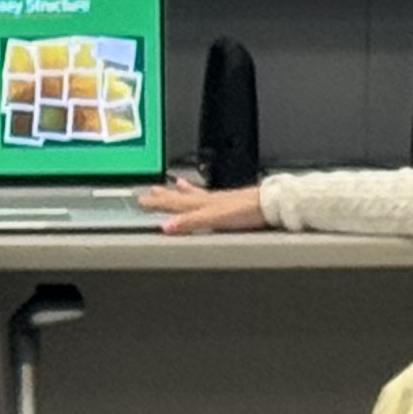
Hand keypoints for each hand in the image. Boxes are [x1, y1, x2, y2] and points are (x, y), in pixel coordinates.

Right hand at [140, 183, 268, 234]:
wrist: (270, 205)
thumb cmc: (247, 211)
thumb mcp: (214, 219)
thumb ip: (191, 223)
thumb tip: (166, 227)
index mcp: (203, 204)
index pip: (175, 203)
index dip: (158, 203)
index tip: (141, 200)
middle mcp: (210, 200)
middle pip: (182, 198)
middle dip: (164, 196)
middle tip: (149, 191)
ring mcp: (221, 201)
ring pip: (196, 195)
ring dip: (183, 191)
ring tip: (175, 185)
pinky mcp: (233, 204)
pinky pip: (211, 197)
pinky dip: (204, 194)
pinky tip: (209, 196)